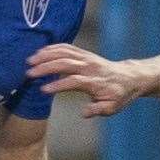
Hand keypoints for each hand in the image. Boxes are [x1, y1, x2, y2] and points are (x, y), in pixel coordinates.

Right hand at [26, 44, 147, 116]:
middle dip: (46, 67)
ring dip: (46, 55)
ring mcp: (86, 57)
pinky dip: (52, 48)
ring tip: (30, 60)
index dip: (58, 85)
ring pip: (64, 52)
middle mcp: (89, 66)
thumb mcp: (112, 107)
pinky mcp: (84, 53)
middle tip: (29, 73)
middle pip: (65, 63)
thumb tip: (84, 113)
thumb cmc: (119, 94)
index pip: (73, 81)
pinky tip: (40, 52)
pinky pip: (67, 47)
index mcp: (95, 81)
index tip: (43, 90)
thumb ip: (98, 110)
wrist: (130, 77)